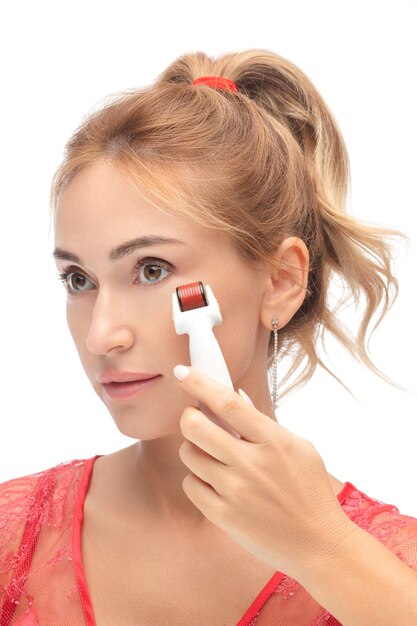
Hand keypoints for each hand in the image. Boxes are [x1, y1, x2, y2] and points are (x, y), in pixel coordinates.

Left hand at [174, 365, 351, 580]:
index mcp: (273, 441)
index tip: (183, 372)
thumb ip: (263, 422)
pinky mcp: (223, 516)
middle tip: (195, 419)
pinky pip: (191, 485)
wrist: (320, 546)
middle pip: (196, 427)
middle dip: (189, 417)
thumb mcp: (298, 448)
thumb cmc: (311, 492)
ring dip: (193, 448)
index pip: (227, 403)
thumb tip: (234, 396)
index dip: (200, 383)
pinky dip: (197, 478)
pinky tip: (214, 480)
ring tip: (211, 454)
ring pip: (188, 454)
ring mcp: (235, 491)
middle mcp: (250, 464)